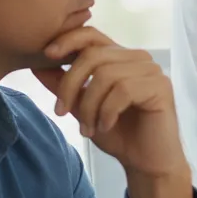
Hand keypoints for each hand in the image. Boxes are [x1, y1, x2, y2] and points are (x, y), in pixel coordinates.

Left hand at [33, 27, 192, 197]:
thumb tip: (35, 64)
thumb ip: (63, 85)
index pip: (91, 35)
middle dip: (70, 85)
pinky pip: (123, 90)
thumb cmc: (117, 134)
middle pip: (93, 56)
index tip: (47, 55)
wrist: (145, 163)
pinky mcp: (160, 86)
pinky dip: (107, 112)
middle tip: (61, 112)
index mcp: (119, 57)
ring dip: (89, 106)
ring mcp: (151, 70)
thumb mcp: (81, 107)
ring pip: (106, 75)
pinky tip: (106, 126)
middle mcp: (137, 58)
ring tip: (88, 128)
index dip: (68, 39)